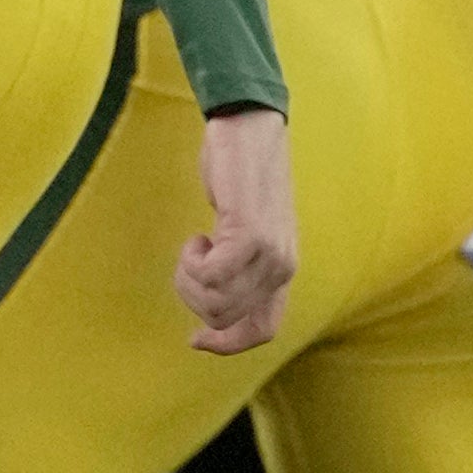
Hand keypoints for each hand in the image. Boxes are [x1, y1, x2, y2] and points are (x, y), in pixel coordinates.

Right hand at [178, 106, 295, 354]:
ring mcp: (269, 252)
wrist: (250, 128)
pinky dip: (190, 261)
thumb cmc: (241, 176)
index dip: (226, 344)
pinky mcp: (249, 233)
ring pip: (215, 301)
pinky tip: (197, 236)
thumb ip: (241, 265)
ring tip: (195, 245)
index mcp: (283, 270)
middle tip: (188, 261)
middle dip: (193, 299)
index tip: (193, 338)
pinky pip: (209, 275)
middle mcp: (282, 268)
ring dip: (188, 278)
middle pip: (225, 318)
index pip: (263, 330)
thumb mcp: (247, 230)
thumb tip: (216, 307)